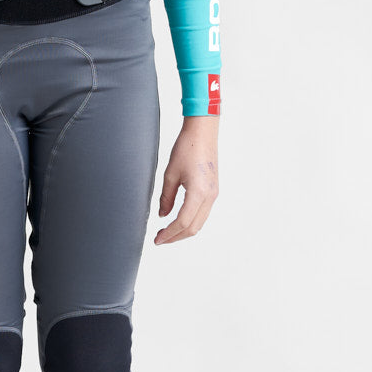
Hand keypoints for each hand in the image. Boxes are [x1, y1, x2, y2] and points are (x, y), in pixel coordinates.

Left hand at [154, 115, 218, 245]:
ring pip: (199, 222)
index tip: (157, 239)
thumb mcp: (170, 173)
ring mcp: (214, 194)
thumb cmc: (187, 147)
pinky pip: (203, 213)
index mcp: (198, 192)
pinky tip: (178, 220)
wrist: (203, 132)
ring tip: (167, 232)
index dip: (169, 234)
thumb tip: (162, 215)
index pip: (182, 222)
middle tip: (160, 239)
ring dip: (184, 230)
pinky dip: (191, 221)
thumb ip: (166, 197)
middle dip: (176, 237)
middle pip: (193, 227)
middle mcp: (209, 196)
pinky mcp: (213, 190)